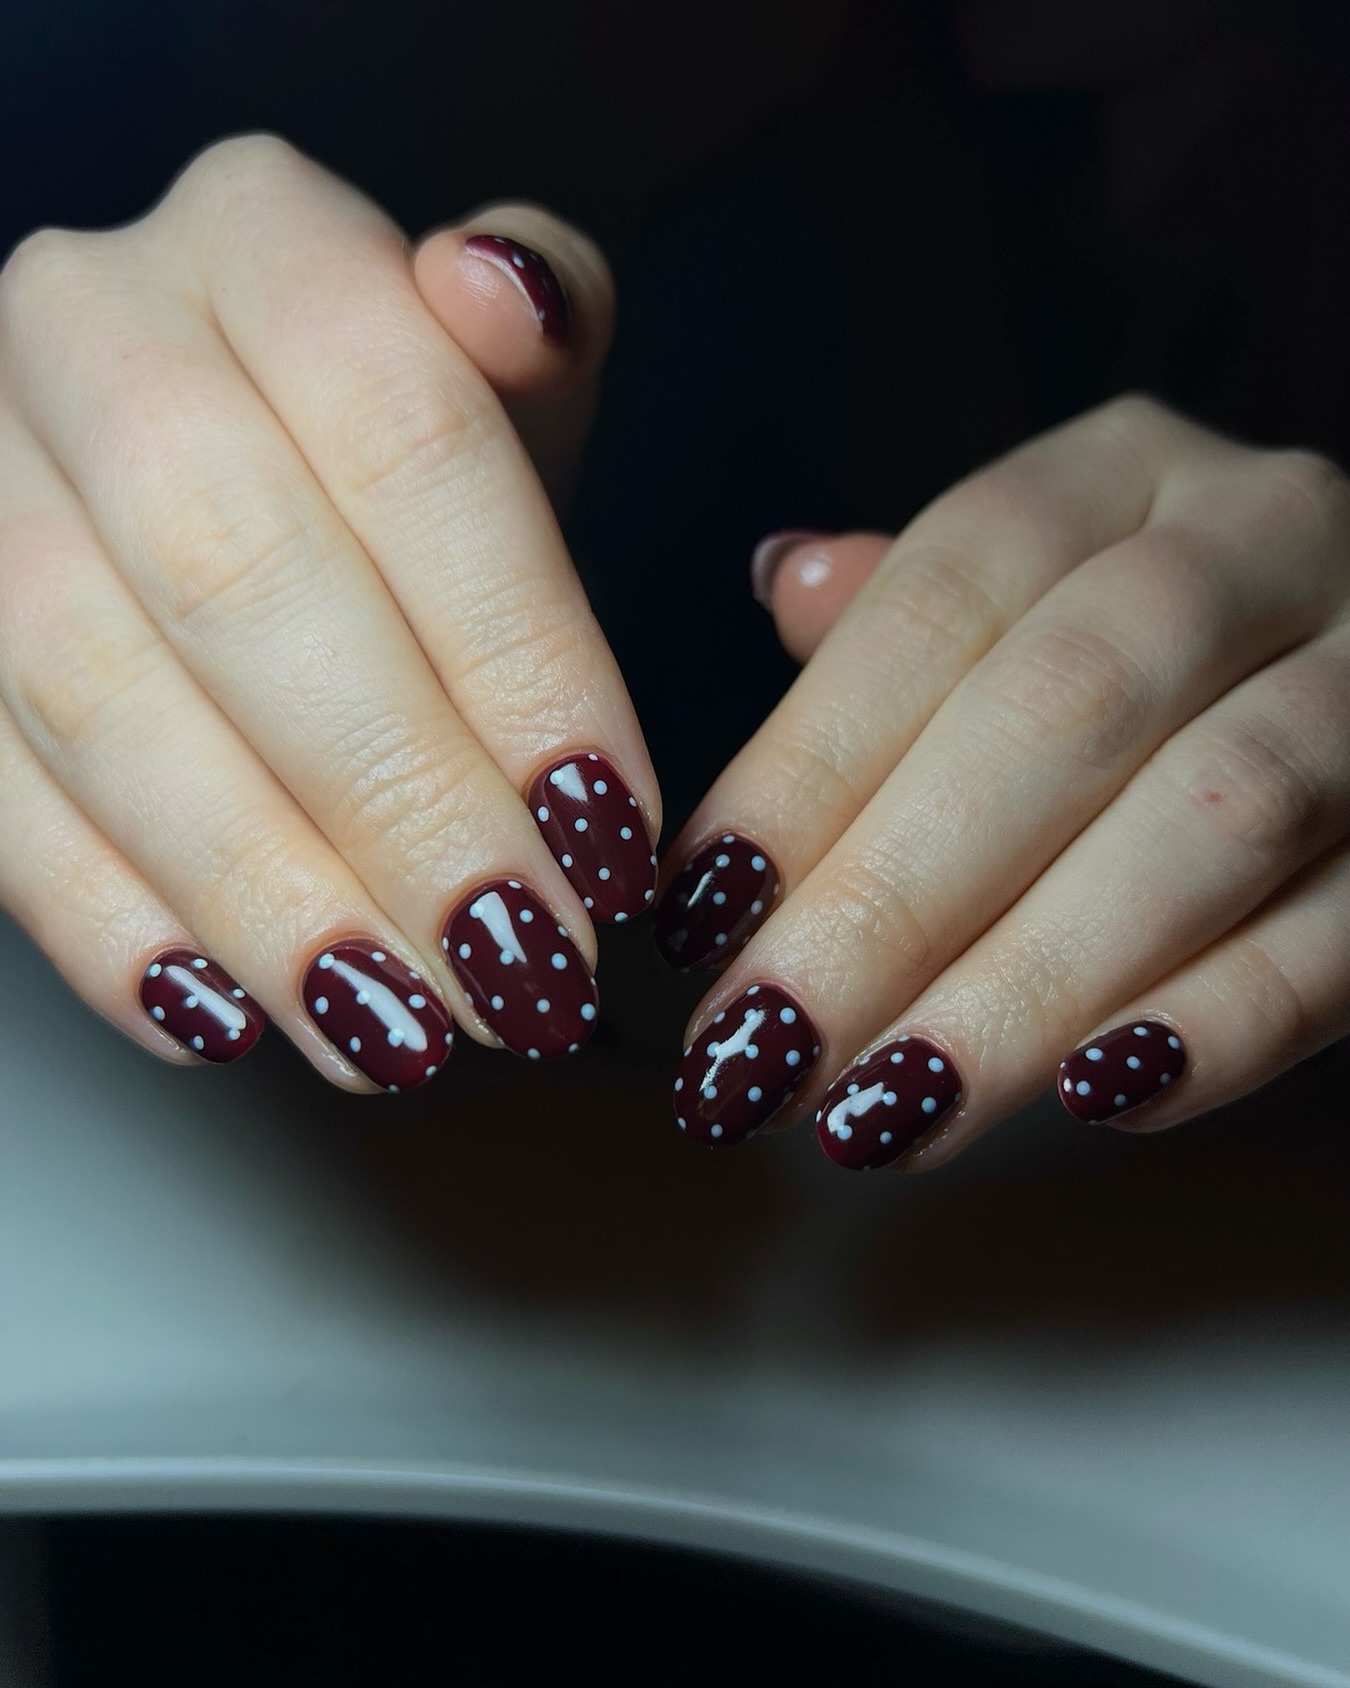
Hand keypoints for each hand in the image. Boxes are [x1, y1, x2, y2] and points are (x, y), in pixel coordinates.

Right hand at [0, 134, 657, 1090]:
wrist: (227, 448)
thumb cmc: (395, 438)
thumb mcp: (501, 367)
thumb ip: (540, 331)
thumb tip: (511, 296)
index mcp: (264, 238)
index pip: (411, 445)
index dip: (518, 659)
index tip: (604, 834)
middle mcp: (92, 331)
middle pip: (243, 581)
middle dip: (396, 803)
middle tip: (511, 966)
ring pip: (98, 698)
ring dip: (258, 889)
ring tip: (392, 1024)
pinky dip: (103, 917)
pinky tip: (218, 1013)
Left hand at [654, 395, 1349, 1166]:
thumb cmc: (1154, 668)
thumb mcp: (1036, 597)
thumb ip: (914, 616)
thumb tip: (784, 580)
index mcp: (1124, 472)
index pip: (941, 601)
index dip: (811, 763)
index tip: (698, 918)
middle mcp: (1267, 533)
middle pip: (1063, 707)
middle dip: (893, 899)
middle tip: (766, 1051)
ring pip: (1214, 815)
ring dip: (1031, 980)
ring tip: (888, 1108)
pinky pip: (1349, 928)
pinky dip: (1222, 1019)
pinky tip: (1093, 1096)